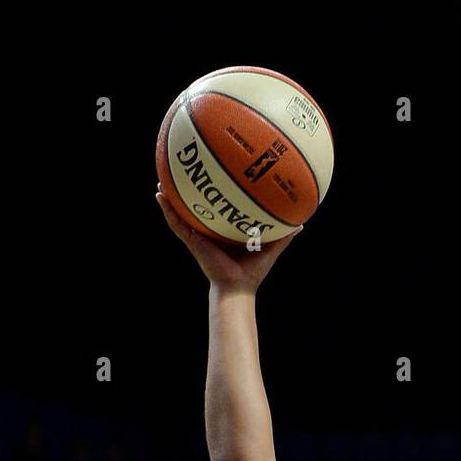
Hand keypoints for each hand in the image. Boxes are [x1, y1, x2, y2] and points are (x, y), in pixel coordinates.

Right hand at [156, 183, 299, 292]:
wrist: (238, 288)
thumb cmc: (252, 273)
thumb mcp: (270, 248)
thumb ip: (283, 235)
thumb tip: (301, 223)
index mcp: (225, 231)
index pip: (219, 210)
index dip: (214, 195)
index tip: (213, 177)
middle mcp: (210, 232)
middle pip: (198, 208)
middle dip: (191, 192)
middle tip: (186, 172)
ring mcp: (198, 236)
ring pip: (181, 213)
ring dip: (171, 198)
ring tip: (162, 181)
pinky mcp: (192, 241)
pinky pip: (176, 223)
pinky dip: (167, 210)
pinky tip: (159, 195)